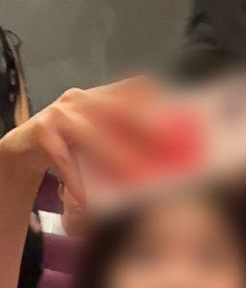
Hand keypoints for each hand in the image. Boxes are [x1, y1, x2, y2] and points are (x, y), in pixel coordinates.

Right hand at [0, 77, 158, 203]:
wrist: (23, 147)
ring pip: (92, 135)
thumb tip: (159, 164)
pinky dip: (76, 180)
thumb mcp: (97, 136)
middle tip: (165, 150)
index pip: (136, 88)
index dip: (159, 102)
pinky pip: (64, 159)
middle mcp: (83, 99)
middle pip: (119, 110)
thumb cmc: (69, 144)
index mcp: (101, 97)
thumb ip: (123, 139)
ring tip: (134, 177)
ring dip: (115, 158)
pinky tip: (86, 199)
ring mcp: (61, 113)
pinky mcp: (42, 131)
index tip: (180, 124)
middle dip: (144, 128)